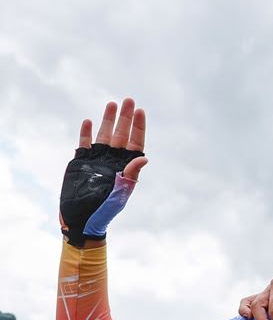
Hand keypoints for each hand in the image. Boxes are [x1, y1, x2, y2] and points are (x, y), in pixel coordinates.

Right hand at [59, 99, 147, 246]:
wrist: (83, 219)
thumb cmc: (105, 210)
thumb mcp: (121, 193)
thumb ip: (131, 175)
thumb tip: (144, 158)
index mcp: (127, 167)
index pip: (136, 143)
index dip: (138, 127)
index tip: (140, 111)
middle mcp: (114, 160)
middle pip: (122, 134)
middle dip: (125, 118)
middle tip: (128, 100)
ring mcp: (97, 160)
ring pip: (104, 135)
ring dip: (108, 120)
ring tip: (112, 104)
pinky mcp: (81, 162)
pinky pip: (84, 144)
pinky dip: (86, 133)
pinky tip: (88, 121)